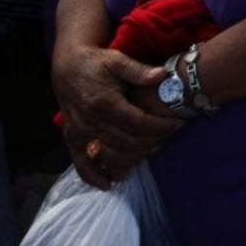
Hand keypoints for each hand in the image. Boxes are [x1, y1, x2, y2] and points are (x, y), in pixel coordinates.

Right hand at [52, 44, 181, 188]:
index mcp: (104, 102)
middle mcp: (90, 120)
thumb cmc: (97, 62)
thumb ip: (139, 70)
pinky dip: (93, 176)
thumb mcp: (118, 60)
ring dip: (133, 156)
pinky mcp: (72, 136)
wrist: (67, 66)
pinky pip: (80, 162)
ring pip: (110, 152)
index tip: (177, 124)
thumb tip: (162, 75)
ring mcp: (80, 131)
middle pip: (127, 141)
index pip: (139, 123)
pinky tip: (108, 184)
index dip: (160, 126)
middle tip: (169, 136)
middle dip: (152, 141)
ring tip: (152, 150)